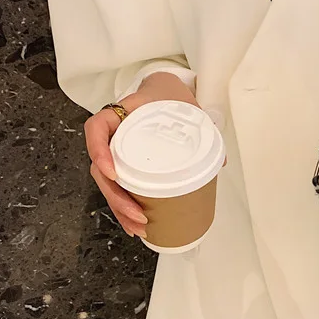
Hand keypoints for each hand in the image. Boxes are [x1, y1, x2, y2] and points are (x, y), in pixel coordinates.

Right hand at [84, 72, 199, 238]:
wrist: (166, 90)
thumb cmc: (171, 96)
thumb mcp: (187, 107)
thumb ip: (203, 128)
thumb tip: (222, 161)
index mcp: (122, 113)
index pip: (97, 128)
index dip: (99, 151)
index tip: (113, 174)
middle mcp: (112, 133)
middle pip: (100, 168)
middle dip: (117, 197)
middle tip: (139, 216)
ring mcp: (115, 150)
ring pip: (107, 183)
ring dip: (120, 208)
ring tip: (138, 228)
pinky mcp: (124, 163)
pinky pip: (117, 185)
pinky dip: (125, 205)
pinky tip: (134, 223)